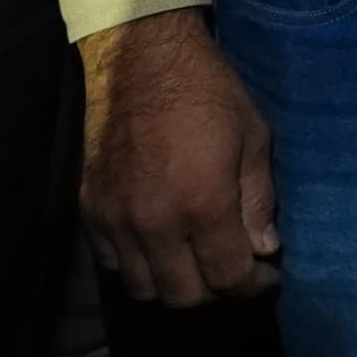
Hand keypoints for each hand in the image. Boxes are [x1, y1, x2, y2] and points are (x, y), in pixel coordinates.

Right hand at [80, 11, 278, 307]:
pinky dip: (138, 266)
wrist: (142, 61)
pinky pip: (112, 263)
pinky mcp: (90, 210)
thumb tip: (264, 250)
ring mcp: (115, 220)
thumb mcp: (253, 139)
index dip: (252, 285)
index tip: (266, 275)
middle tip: (233, 270)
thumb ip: (258, 201)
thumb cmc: (209, 93)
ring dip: (173, 284)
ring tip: (197, 263)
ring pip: (142, 288)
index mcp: (202, 204)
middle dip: (216, 291)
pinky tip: (160, 246)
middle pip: (182, 295)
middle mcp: (153, 223)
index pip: (227, 276)